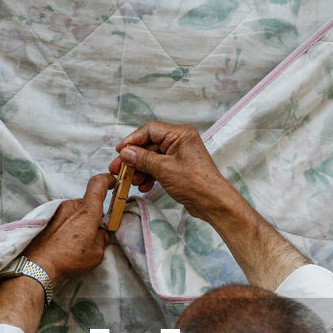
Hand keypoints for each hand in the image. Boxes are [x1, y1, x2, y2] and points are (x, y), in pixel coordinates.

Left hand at [24, 173, 112, 284]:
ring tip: (74, 242)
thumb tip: (102, 233)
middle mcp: (72, 205)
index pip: (98, 184)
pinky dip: (67, 225)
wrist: (39, 265)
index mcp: (87, 211)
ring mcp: (58, 209)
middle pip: (88, 203)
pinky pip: (63, 216)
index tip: (112, 182)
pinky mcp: (47, 216)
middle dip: (93, 215)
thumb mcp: (97, 253)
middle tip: (93, 234)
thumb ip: (103, 238)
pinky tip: (63, 241)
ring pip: (75, 211)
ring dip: (79, 221)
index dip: (107, 179)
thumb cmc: (69, 259)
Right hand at [108, 122, 245, 223]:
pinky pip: (159, 168)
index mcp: (180, 134)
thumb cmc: (196, 183)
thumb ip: (143, 159)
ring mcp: (179, 155)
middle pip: (149, 145)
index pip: (150, 130)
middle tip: (119, 169)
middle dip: (134, 159)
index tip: (120, 151)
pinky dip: (150, 176)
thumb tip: (125, 153)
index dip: (132, 140)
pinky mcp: (178, 168)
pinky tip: (143, 186)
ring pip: (152, 158)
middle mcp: (180, 141)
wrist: (213, 203)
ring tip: (131, 181)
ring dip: (140, 169)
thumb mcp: (164, 169)